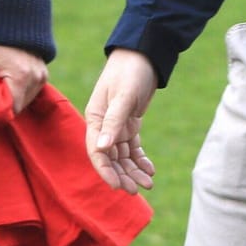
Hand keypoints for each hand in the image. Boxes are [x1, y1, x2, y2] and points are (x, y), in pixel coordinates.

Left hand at [0, 44, 47, 113]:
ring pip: (25, 101)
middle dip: (3, 105)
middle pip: (18, 107)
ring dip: (11, 99)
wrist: (14, 21)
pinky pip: (30, 92)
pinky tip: (9, 81)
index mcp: (21, 76)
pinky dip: (19, 91)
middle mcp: (36, 79)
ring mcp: (42, 77)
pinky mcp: (43, 75)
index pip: (12, 109)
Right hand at [85, 49, 157, 192]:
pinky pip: (133, 146)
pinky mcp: (130, 122)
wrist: (143, 54)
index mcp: (95, 119)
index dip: (106, 171)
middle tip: (136, 191)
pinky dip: (140, 158)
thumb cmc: (130, 72)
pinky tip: (150, 169)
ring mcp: (117, 125)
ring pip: (123, 155)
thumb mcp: (123, 96)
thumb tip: (102, 150)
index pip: (97, 152)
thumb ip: (113, 122)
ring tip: (148, 184)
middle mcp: (103, 125)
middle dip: (122, 175)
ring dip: (133, 170)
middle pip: (110, 158)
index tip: (118, 187)